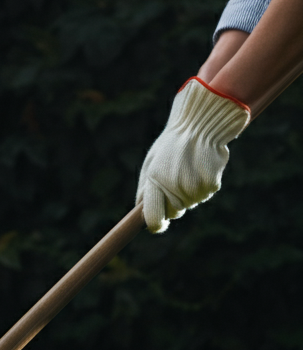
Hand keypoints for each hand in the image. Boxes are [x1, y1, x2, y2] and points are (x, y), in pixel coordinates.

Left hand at [136, 77, 249, 233]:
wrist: (200, 124)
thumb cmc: (171, 145)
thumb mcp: (150, 164)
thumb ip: (145, 189)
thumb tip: (140, 213)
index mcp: (153, 182)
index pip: (152, 217)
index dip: (155, 225)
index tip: (158, 226)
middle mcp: (172, 186)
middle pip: (174, 212)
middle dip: (175, 203)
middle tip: (178, 179)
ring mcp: (192, 186)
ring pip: (192, 203)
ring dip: (192, 191)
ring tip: (190, 167)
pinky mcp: (210, 184)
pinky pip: (207, 193)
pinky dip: (206, 183)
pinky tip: (203, 166)